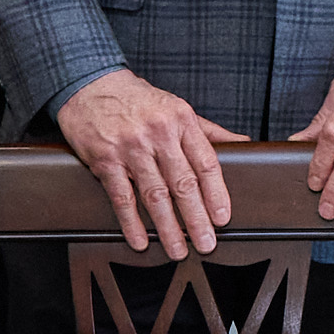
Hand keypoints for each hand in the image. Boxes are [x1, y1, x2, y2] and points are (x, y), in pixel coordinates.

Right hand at [56, 68, 242, 258]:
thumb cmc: (138, 99)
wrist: (91, 84)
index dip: (216, 193)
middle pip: (183, 184)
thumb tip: (242, 143)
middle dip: (196, 218)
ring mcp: (131, 148)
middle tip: (206, 243)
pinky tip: (141, 240)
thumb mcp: (177, 108)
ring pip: (154, 195)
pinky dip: (131, 222)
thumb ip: (209, 130)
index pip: (205, 162)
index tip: (222, 217)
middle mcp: (158, 134)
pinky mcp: (105, 160)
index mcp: (181, 120)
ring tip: (178, 249)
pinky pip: (122, 197)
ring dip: (168, 227)